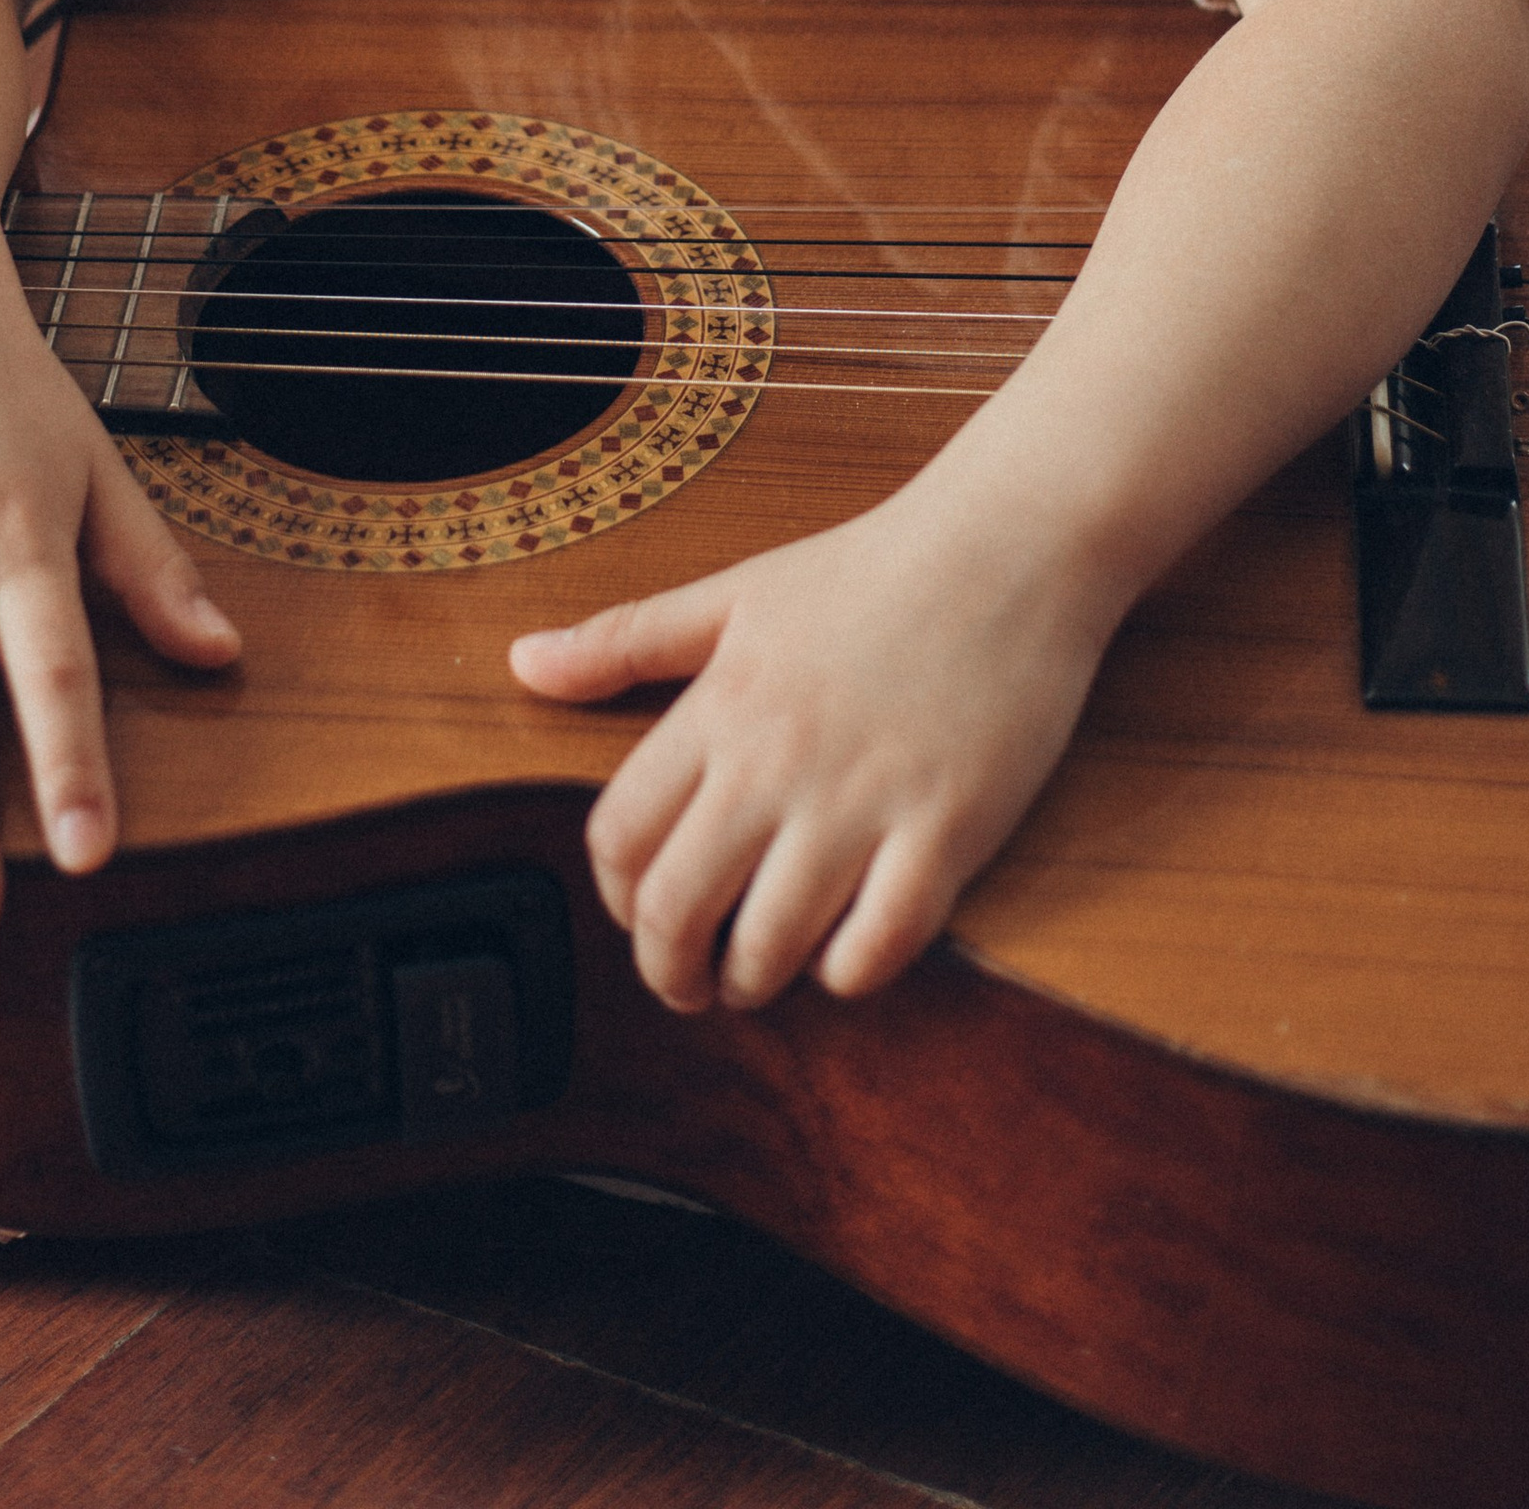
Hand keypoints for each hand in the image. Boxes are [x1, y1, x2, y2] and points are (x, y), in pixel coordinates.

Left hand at [508, 470, 1116, 1012]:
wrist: (1006, 547)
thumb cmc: (870, 570)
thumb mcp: (731, 593)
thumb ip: (624, 641)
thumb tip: (523, 664)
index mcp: (720, 706)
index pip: (619, 837)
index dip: (613, 897)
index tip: (638, 910)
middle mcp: (777, 761)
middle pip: (676, 911)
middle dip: (668, 971)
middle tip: (688, 982)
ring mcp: (863, 802)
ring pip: (770, 945)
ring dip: (755, 981)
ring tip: (762, 972)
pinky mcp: (947, 833)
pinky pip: (877, 948)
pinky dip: (850, 974)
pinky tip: (848, 952)